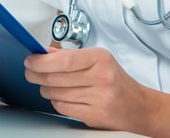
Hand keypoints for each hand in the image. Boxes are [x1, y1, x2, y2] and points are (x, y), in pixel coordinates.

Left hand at [24, 46, 149, 129]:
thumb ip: (70, 55)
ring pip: (56, 93)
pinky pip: (63, 108)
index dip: (41, 61)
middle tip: (31, 72)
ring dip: (46, 89)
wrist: (139, 107)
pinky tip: (61, 97)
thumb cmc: (116, 81)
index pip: (63, 60)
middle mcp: (101, 78)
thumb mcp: (98, 60)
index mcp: (100, 59)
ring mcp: (99, 98)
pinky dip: (56, 102)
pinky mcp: (95, 116)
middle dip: (36, 74)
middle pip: (55, 78)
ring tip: (49, 84)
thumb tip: (44, 53)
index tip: (30, 60)